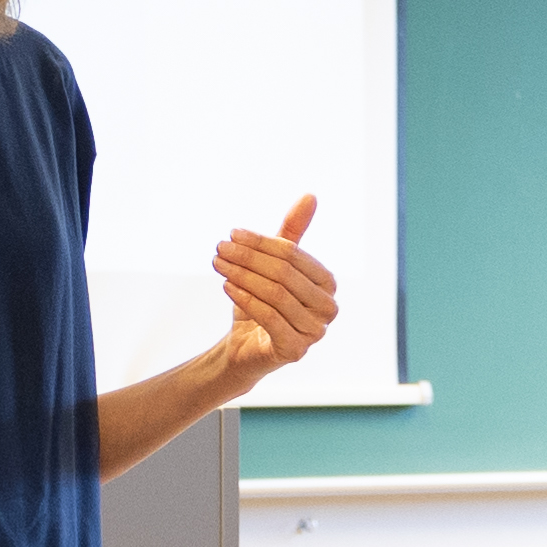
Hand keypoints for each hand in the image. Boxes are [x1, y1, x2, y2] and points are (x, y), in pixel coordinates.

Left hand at [210, 193, 336, 388]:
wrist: (246, 348)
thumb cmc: (263, 303)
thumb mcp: (273, 266)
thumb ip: (291, 234)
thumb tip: (311, 196)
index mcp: (327, 284)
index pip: (294, 255)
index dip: (262, 242)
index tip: (232, 233)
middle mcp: (328, 308)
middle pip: (285, 274)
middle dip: (248, 258)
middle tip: (219, 248)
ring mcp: (315, 332)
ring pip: (276, 294)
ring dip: (242, 275)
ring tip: (218, 263)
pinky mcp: (295, 350)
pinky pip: (269, 318)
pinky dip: (246, 299)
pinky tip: (227, 286)